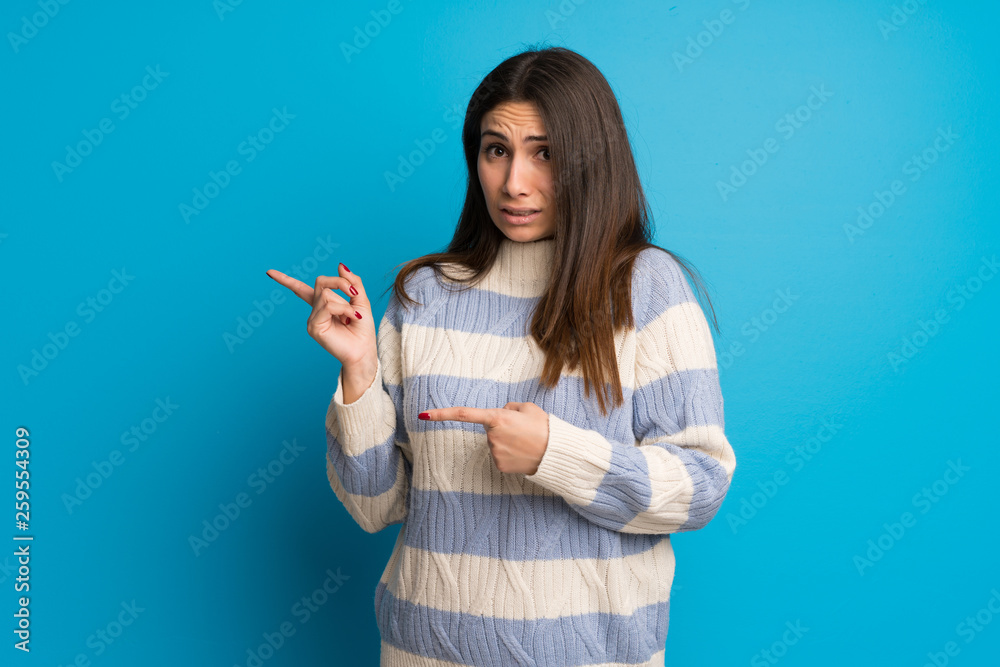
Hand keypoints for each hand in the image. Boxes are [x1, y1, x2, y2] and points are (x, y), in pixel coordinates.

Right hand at [265, 263, 375, 366]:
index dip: (285, 280)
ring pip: (326, 294)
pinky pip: (328, 306)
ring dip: (346, 302)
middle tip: (353, 293)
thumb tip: (339, 265)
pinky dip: (344, 309)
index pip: (301, 289)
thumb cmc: (363, 329)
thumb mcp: (361, 300)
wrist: (364, 350)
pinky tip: (351, 318)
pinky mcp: (314, 327)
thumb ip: (352, 282)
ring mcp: (312, 319)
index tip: (269, 272)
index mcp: (324, 304)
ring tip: (354, 316)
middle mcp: (315, 311)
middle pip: (320, 281)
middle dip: (339, 282)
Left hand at [420, 402, 548, 474]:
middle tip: (523, 430)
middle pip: (490, 428)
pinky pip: (500, 456)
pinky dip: (509, 454)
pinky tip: (523, 453)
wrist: (555, 453)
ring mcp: (494, 453)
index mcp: (497, 418)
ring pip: (495, 443)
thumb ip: (509, 408)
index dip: (442, 414)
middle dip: (502, 427)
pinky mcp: (499, 466)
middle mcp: (492, 436)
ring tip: (526, 441)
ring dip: (507, 441)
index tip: (424, 415)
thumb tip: (500, 414)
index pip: (464, 414)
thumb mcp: (527, 408)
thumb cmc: (543, 427)